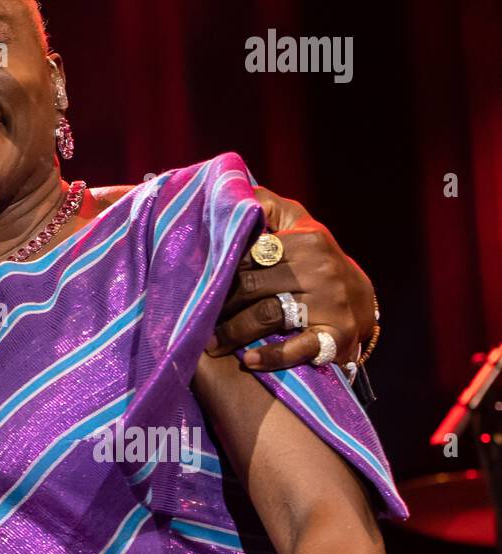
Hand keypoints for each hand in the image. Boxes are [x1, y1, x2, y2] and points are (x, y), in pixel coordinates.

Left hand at [207, 187, 375, 371]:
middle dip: (218, 302)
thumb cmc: (314, 256)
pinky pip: (300, 348)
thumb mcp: (296, 223)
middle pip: (251, 286)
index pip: (248, 253)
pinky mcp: (338, 335)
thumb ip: (264, 205)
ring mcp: (331, 303)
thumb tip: (229, 191)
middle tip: (193, 316)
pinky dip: (272, 356)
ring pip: (267, 315)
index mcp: (307, 239)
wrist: (361, 298)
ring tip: (209, 343)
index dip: (218, 268)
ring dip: (232, 332)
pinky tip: (247, 361)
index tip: (193, 281)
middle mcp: (321, 269)